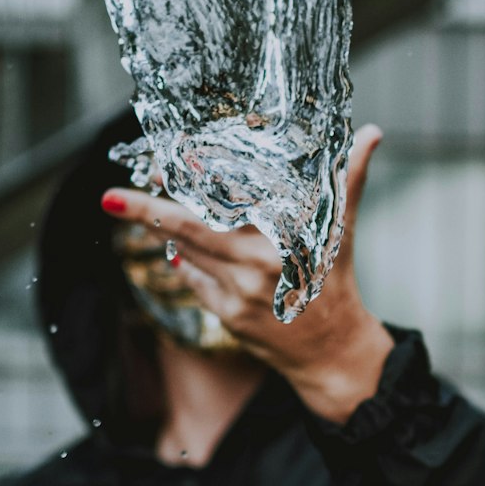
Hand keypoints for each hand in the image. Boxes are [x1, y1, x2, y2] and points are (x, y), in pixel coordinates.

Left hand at [101, 124, 392, 422]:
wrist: (332, 351)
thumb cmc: (336, 282)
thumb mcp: (341, 229)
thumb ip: (350, 179)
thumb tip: (372, 134)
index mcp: (285, 233)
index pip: (229, 198)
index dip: (190, 181)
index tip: (158, 165)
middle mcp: (258, 262)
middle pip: (191, 229)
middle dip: (147, 211)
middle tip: (112, 197)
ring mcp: (240, 291)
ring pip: (187, 254)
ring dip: (161, 233)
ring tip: (136, 210)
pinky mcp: (227, 315)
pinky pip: (195, 280)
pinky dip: (187, 263)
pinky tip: (185, 251)